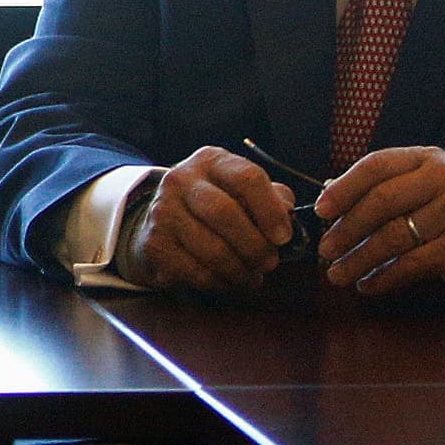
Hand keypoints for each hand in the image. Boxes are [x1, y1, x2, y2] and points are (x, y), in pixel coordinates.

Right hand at [126, 147, 298, 294]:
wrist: (164, 219)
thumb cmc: (218, 205)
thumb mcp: (244, 192)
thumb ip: (273, 199)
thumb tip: (289, 218)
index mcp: (211, 161)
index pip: (246, 177)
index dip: (270, 211)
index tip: (284, 237)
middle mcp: (181, 179)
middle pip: (223, 212)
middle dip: (254, 245)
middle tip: (270, 263)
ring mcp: (163, 210)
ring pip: (211, 248)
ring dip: (240, 270)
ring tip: (253, 276)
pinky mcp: (154, 243)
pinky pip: (195, 270)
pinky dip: (220, 282)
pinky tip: (230, 281)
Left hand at [315, 147, 444, 300]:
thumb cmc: (441, 216)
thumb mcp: (414, 193)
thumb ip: (376, 191)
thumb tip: (325, 200)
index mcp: (425, 159)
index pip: (376, 166)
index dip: (344, 189)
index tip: (319, 212)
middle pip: (382, 201)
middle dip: (348, 229)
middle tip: (325, 251)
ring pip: (395, 236)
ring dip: (360, 259)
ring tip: (338, 274)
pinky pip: (415, 263)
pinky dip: (386, 277)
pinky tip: (368, 285)